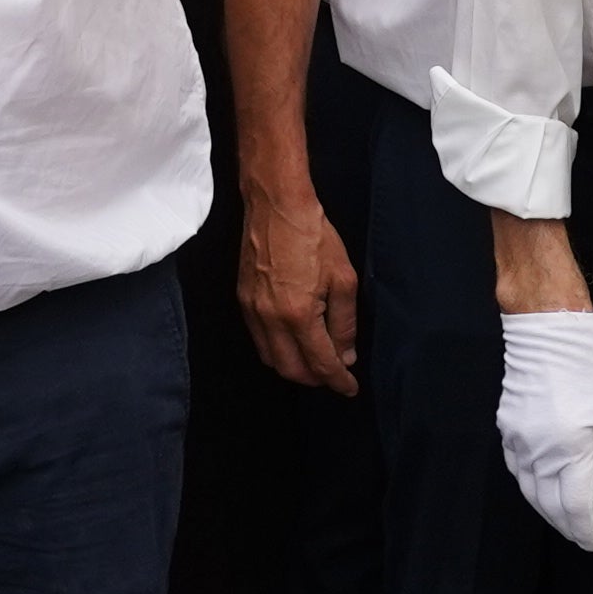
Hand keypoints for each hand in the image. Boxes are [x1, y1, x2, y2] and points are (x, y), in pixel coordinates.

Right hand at [239, 178, 360, 393]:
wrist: (277, 206)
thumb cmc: (314, 236)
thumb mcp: (343, 278)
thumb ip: (344, 322)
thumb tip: (345, 354)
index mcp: (298, 315)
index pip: (320, 363)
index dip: (338, 381)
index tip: (350, 388)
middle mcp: (270, 319)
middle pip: (291, 370)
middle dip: (315, 379)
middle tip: (334, 375)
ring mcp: (252, 310)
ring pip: (271, 359)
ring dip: (294, 367)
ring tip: (315, 361)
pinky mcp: (242, 300)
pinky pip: (259, 340)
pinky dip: (277, 350)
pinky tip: (293, 341)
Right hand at [495, 308, 592, 549]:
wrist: (547, 329)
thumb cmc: (588, 367)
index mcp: (569, 451)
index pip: (575, 506)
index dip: (585, 530)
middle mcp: (539, 452)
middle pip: (548, 504)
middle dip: (566, 525)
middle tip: (580, 537)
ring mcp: (518, 440)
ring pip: (528, 489)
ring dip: (545, 509)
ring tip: (562, 519)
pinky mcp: (507, 426)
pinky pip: (514, 468)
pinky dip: (527, 484)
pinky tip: (537, 487)